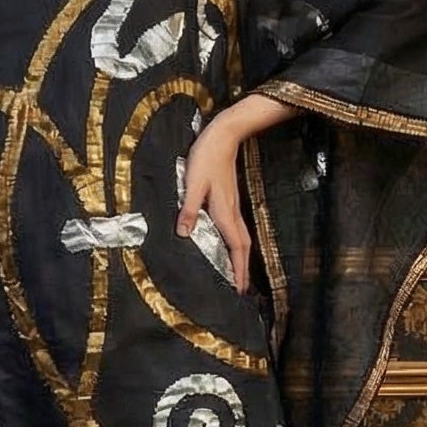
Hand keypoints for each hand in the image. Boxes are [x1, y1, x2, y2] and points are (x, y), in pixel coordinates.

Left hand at [178, 115, 251, 291]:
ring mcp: (233, 207)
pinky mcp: (230, 201)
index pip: (235, 248)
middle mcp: (232, 213)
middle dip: (243, 269)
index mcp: (224, 212)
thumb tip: (183, 234)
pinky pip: (237, 229)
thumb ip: (188, 209)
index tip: (239, 289)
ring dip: (241, 258)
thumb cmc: (206, 158)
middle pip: (243, 247)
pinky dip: (237, 244)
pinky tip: (230, 246)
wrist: (223, 137)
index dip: (237, 269)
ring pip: (242, 239)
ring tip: (237, 274)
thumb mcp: (192, 184)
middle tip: (241, 289)